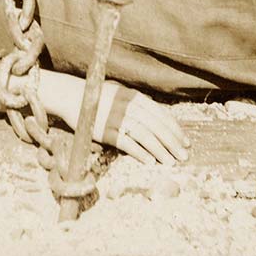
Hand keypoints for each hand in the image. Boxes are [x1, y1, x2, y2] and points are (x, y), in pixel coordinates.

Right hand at [39, 69, 188, 165]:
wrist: (69, 96)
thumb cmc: (96, 96)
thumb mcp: (118, 92)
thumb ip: (135, 102)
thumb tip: (155, 115)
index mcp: (132, 96)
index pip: (160, 113)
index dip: (174, 128)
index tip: (185, 140)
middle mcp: (127, 106)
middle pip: (155, 125)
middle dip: (172, 142)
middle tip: (184, 155)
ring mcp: (116, 118)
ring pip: (144, 136)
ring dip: (160, 150)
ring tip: (171, 162)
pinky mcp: (104, 131)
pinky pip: (126, 144)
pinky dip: (140, 153)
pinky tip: (150, 162)